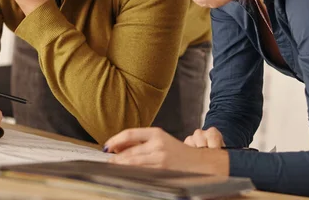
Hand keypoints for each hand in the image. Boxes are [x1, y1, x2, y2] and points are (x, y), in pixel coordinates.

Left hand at [104, 127, 229, 175]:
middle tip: (107, 161)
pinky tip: (126, 174)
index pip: (130, 134)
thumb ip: (142, 142)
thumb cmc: (179, 153)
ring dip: (120, 166)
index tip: (107, 146)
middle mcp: (158, 144)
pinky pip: (142, 173)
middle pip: (129, 151)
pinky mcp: (163, 171)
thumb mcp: (161, 140)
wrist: (201, 163)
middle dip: (115, 157)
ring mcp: (160, 158)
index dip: (115, 140)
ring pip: (133, 163)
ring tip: (113, 168)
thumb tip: (118, 147)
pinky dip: (131, 173)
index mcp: (157, 133)